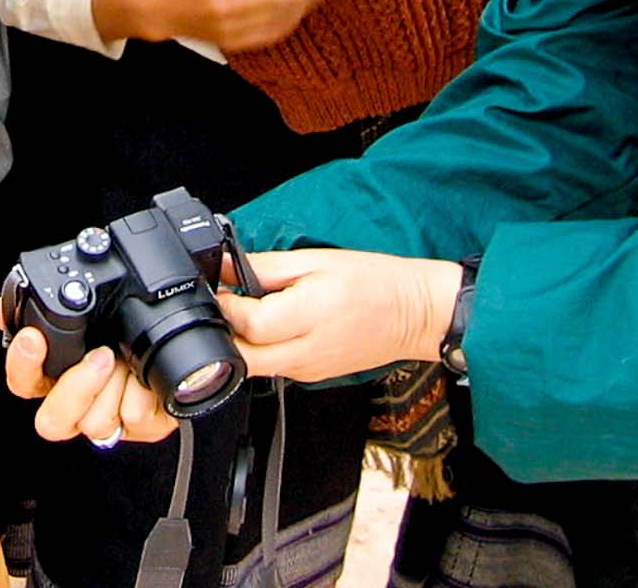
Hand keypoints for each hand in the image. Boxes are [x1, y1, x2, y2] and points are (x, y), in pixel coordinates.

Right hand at [0, 300, 177, 445]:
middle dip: (76, 388)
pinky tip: (147, 377)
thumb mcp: (85, 315)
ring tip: (128, 359)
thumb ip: (35, 310)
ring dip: (115, 385)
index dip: (22, 363)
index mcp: (55, 379)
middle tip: (101, 356)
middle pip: (52, 421)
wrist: (178, 352)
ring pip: (95, 424)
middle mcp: (78, 406)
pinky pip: (135, 420)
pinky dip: (144, 393)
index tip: (32, 339)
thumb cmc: (122, 336)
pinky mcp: (142, 428)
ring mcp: (109, 422)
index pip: (22, 383)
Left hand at [217, 250, 462, 383]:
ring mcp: (309, 370)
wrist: (414, 314)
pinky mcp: (311, 376)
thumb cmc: (374, 282)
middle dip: (228, 331)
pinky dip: (265, 349)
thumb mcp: (316, 261)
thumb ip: (265, 267)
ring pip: (255, 367)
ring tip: (258, 311)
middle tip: (232, 304)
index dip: (228, 306)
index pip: (249, 324)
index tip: (223, 288)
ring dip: (245, 342)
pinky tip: (278, 326)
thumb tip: (225, 265)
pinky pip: (274, 368)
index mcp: (309, 316)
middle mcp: (307, 352)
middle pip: (243, 357)